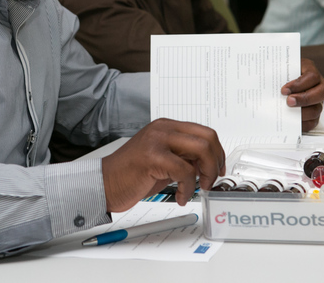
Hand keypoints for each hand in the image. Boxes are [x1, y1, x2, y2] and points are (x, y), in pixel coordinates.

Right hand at [101, 118, 224, 212]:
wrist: (104, 183)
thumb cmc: (131, 175)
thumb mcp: (163, 161)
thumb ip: (183, 157)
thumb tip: (207, 165)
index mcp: (166, 127)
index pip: (204, 132)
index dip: (217, 152)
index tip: (218, 169)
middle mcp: (163, 129)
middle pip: (207, 138)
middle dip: (216, 162)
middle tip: (211, 181)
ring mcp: (157, 140)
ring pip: (201, 150)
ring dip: (207, 174)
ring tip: (198, 189)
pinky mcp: (152, 157)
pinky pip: (185, 171)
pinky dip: (188, 188)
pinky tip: (180, 196)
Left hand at [281, 58, 323, 131]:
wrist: (279, 79)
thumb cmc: (279, 73)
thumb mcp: (279, 69)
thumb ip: (275, 74)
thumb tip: (265, 82)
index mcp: (309, 69)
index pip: (312, 76)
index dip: (300, 84)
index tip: (284, 90)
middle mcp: (318, 85)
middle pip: (323, 92)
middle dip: (305, 99)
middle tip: (289, 102)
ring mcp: (317, 100)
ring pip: (318, 108)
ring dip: (303, 113)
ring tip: (288, 112)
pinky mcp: (313, 113)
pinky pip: (314, 121)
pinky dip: (303, 124)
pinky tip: (291, 122)